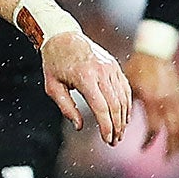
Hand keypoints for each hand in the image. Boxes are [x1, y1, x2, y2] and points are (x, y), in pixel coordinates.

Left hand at [41, 30, 131, 144]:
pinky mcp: (114, 65)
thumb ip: (66, 107)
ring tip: (119, 133)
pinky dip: (126, 104)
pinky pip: (125, 88)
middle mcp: (101, 71)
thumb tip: (79, 126)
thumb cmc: (54, 63)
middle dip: (116, 126)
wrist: (63, 36)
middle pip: (115, 105)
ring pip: (123, 97)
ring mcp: (110, 67)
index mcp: (85, 76)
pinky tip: (123, 117)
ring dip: (123, 118)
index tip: (107, 139)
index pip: (101, 107)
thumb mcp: (52, 86)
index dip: (106, 126)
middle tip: (114, 141)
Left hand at [121, 50, 178, 156]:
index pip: (154, 128)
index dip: (148, 141)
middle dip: (171, 146)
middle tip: (167, 159)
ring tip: (177, 151)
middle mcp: (167, 101)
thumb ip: (126, 106)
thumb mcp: (127, 87)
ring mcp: (176, 98)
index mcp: (152, 100)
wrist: (153, 52)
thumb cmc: (136, 69)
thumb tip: (121, 125)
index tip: (142, 148)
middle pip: (174, 130)